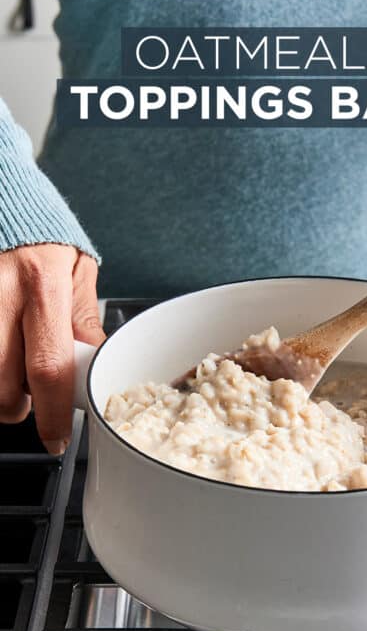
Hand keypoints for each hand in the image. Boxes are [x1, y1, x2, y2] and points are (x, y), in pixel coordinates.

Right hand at [0, 244, 104, 453]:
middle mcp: (0, 292)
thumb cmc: (40, 231)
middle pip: (3, 385)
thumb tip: (94, 363)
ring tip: (12, 378)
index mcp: (42, 284)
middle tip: (31, 401)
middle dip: (18, 409)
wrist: (1, 194)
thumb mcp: (75, 267)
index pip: (49, 367)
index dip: (52, 413)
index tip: (56, 436)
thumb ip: (82, 319)